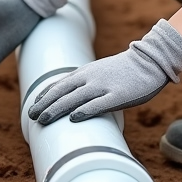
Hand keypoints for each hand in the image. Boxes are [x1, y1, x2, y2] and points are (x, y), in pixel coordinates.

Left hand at [27, 20, 181, 124]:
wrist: (150, 62)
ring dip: (56, 109)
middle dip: (45, 103)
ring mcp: (104, 86)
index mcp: (86, 72)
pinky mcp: (118, 96)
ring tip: (43, 120)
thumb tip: (73, 100)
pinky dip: (84, 111)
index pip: (59, 83)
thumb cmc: (125, 70)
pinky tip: (73, 118)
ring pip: (74, 99)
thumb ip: (87, 82)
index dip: (45, 94)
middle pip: (62, 91)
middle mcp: (90, 78)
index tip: (33, 104)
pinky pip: (98, 104)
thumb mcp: (101, 71)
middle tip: (31, 115)